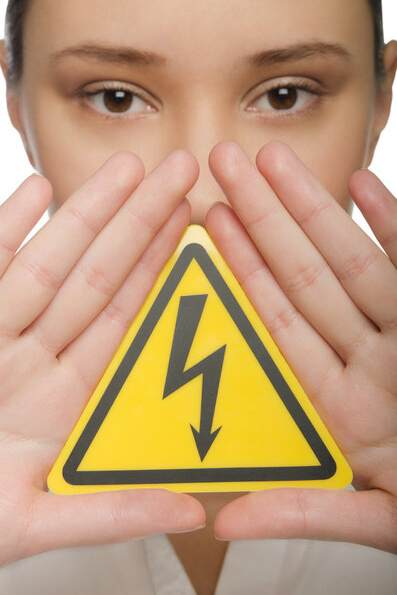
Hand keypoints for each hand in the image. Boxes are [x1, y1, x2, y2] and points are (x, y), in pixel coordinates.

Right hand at [0, 150, 204, 567]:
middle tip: (179, 172)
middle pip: (95, 275)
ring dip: (85, 214)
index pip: (122, 315)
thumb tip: (193, 510)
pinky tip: (36, 190)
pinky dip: (5, 230)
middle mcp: (31, 358)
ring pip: (47, 262)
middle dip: (138, 222)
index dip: (157, 268)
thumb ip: (115, 513)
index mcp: (62, 399)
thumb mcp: (38, 525)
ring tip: (126, 170)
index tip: (191, 227)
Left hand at [206, 141, 396, 553]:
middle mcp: (373, 359)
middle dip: (265, 217)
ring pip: (353, 260)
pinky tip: (364, 185)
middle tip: (225, 162)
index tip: (211, 222)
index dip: (245, 267)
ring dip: (316, 209)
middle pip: (307, 275)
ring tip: (274, 162)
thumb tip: (223, 522)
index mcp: (345, 402)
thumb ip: (303, 513)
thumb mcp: (377, 518)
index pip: (281, 319)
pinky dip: (396, 224)